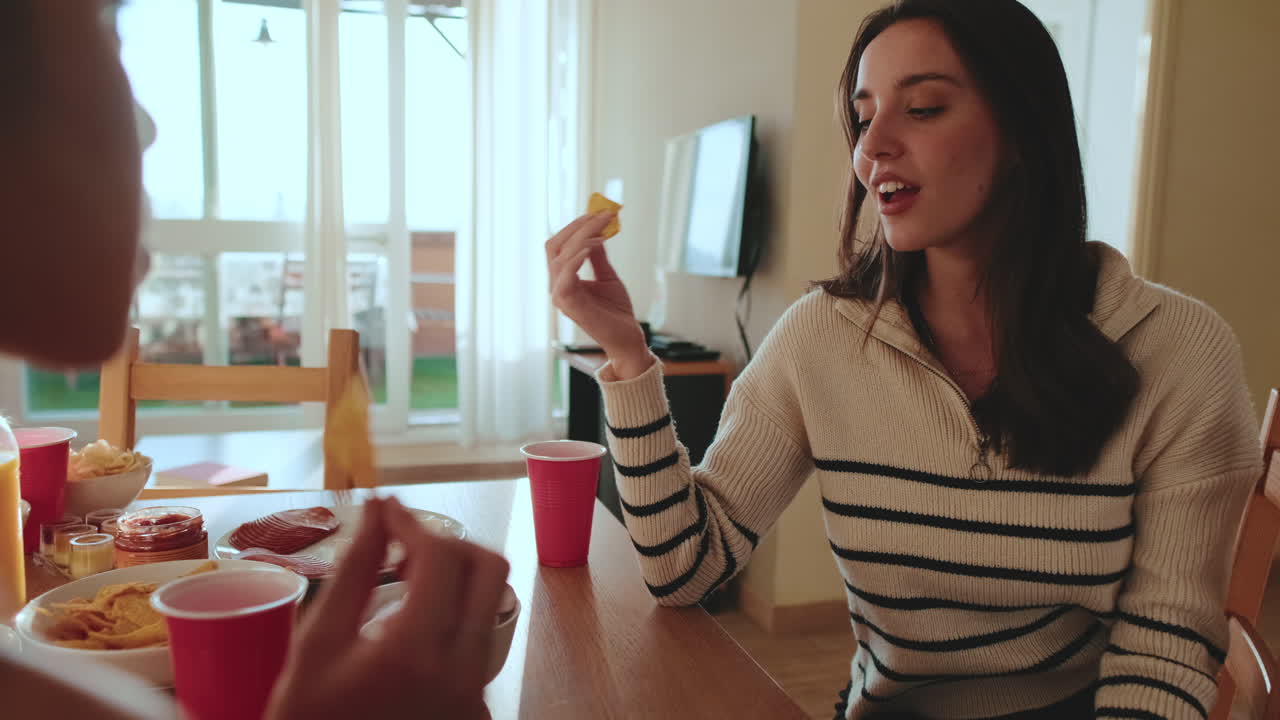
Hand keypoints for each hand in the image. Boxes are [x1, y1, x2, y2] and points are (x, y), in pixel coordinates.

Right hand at [265, 497, 510, 719]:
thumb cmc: (310, 717)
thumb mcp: (317, 643)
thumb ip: (355, 570)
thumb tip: (376, 510)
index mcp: (415, 651)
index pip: (440, 555)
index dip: (412, 521)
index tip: (386, 510)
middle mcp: (462, 672)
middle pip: (490, 571)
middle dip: (449, 545)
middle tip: (404, 549)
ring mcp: (477, 695)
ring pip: (489, 606)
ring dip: (453, 583)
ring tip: (400, 589)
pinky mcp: (479, 709)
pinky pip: (478, 644)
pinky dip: (450, 623)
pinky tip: (407, 633)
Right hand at [546, 213, 651, 377]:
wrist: (626, 337)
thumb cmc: (616, 311)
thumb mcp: (607, 276)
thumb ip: (598, 256)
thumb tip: (595, 232)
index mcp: (563, 280)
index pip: (558, 245)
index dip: (575, 226)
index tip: (597, 213)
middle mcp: (556, 286)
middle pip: (555, 245)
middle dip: (577, 226)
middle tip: (601, 214)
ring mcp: (560, 296)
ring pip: (561, 255)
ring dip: (582, 236)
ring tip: (604, 227)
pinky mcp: (569, 305)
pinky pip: (566, 274)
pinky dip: (578, 255)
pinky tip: (594, 244)